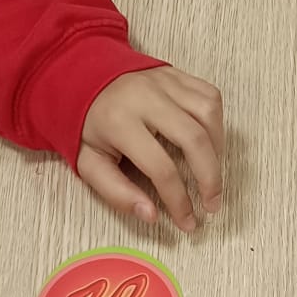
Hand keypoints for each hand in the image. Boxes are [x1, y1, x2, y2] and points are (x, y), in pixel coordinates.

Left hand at [77, 66, 224, 231]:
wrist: (78, 76)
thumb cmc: (87, 124)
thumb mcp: (89, 163)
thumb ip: (116, 192)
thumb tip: (151, 215)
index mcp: (119, 121)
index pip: (161, 168)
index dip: (178, 201)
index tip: (187, 221)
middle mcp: (145, 97)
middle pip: (194, 139)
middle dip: (210, 179)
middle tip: (212, 204)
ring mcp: (163, 81)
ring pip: (208, 114)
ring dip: (217, 150)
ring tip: (212, 173)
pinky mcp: (175, 74)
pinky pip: (210, 96)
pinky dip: (216, 123)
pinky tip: (209, 143)